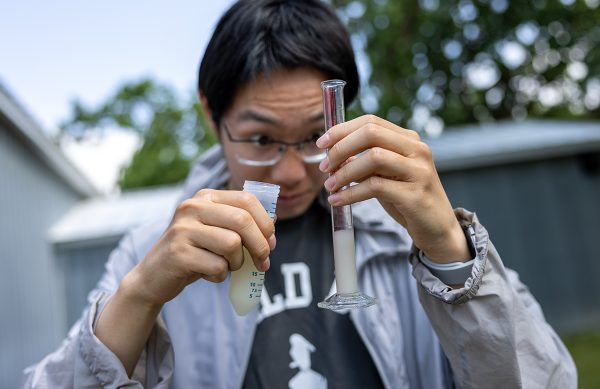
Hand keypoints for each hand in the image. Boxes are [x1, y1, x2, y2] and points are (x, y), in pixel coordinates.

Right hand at [127, 189, 275, 306]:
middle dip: (260, 245)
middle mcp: (192, 207)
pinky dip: (219, 276)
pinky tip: (207, 273)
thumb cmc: (194, 252)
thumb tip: (274, 219)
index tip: (272, 242)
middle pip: (243, 221)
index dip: (266, 223)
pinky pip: (217, 266)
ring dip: (237, 263)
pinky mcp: (178, 254)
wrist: (154, 276)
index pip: (247, 200)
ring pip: (232, 244)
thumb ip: (242, 223)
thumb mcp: (218, 231)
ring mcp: (183, 229)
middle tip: (263, 262)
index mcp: (205, 196)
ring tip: (225, 266)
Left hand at [316, 114, 469, 262]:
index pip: (371, 122)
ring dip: (344, 172)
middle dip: (341, 148)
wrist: (437, 229)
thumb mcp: (385, 176)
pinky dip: (351, 193)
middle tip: (324, 166)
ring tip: (330, 186)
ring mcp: (419, 171)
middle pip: (371, 133)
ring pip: (373, 157)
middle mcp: (417, 150)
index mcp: (409, 140)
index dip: (342, 130)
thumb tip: (333, 156)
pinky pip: (375, 186)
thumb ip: (364, 163)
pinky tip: (338, 200)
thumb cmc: (408, 200)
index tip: (321, 143)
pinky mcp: (415, 195)